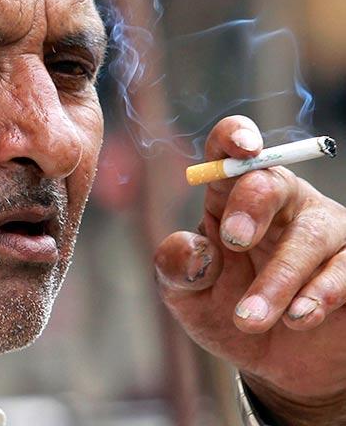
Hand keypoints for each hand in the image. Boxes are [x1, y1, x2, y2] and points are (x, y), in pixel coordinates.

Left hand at [154, 115, 345, 423]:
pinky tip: (296, 318)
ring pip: (312, 235)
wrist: (268, 362)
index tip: (241, 149)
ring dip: (279, 278)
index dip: (237, 136)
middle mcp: (280, 205)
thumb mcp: (185, 292)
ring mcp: (323, 233)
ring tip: (249, 319)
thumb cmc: (222, 311)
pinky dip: (321, 294)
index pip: (232, 153)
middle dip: (253, 205)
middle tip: (234, 241)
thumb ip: (176, 267)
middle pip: (274, 181)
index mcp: (230, 198)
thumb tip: (196, 249)